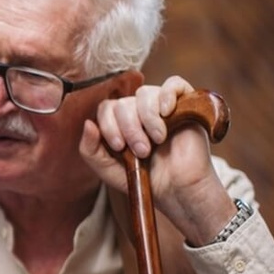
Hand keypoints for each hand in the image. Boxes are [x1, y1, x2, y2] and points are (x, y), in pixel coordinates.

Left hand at [78, 76, 236, 243]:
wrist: (177, 190)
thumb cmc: (144, 180)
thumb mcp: (108, 170)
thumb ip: (90, 150)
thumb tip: (87, 123)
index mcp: (120, 122)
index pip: (106, 108)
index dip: (109, 125)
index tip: (118, 147)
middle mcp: (139, 110)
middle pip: (123, 103)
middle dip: (129, 128)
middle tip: (141, 151)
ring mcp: (162, 106)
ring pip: (145, 93)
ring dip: (147, 119)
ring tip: (156, 141)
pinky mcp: (185, 105)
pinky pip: (175, 83)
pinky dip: (168, 94)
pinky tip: (166, 112)